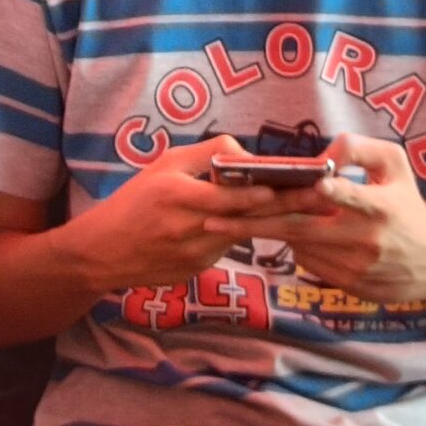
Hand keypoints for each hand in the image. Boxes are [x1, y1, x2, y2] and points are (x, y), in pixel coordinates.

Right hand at [70, 139, 328, 288]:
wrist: (103, 251)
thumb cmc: (134, 201)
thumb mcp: (163, 166)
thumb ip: (205, 156)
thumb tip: (245, 155)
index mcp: (178, 196)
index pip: (228, 196)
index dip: (260, 194)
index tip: (292, 187)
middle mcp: (190, 228)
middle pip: (248, 218)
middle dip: (287, 210)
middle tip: (321, 202)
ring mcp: (196, 254)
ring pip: (241, 235)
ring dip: (271, 224)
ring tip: (306, 213)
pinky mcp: (198, 270)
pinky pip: (226, 249)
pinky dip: (239, 236)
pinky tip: (255, 226)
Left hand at [224, 134, 425, 304]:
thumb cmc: (411, 207)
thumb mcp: (396, 167)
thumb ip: (362, 149)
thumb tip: (327, 151)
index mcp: (378, 206)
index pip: (344, 196)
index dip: (323, 190)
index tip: (291, 185)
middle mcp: (364, 239)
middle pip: (298, 229)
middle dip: (252, 224)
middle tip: (211, 220)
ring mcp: (356, 267)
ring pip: (298, 248)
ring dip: (273, 233)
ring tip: (241, 221)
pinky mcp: (350, 286)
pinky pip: (310, 266)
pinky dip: (297, 249)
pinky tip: (294, 236)